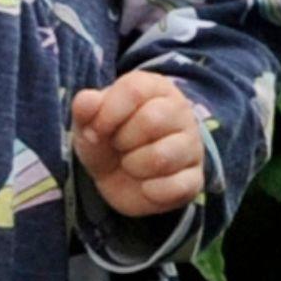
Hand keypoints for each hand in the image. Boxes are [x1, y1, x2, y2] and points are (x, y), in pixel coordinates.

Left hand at [71, 73, 210, 216]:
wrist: (119, 179)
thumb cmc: (106, 141)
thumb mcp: (88, 123)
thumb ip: (85, 109)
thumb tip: (86, 101)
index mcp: (154, 88)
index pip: (134, 90)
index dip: (108, 113)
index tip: (95, 131)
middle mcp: (180, 111)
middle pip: (152, 121)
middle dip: (122, 141)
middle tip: (119, 146)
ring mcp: (192, 145)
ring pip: (162, 157)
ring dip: (135, 167)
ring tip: (132, 165)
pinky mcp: (195, 179)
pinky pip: (176, 187)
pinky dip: (151, 191)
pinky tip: (146, 186)